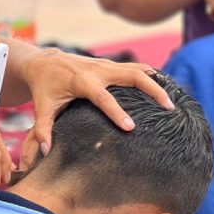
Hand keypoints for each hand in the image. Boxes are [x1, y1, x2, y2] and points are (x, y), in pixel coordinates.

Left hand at [18, 49, 172, 164]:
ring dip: (157, 83)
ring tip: (173, 101)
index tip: (131, 128)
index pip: (103, 98)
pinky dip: (152, 76)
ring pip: (139, 69)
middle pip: (132, 76)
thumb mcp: (41, 108)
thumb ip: (43, 130)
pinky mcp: (111, 65)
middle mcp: (98, 70)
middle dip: (152, 90)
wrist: (45, 62)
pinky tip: (165, 88)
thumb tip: (46, 151)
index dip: (117, 113)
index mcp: (82, 82)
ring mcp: (107, 65)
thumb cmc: (44, 89)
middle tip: (169, 109)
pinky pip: (136, 68)